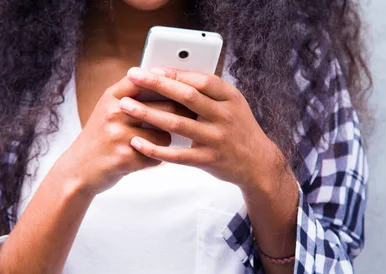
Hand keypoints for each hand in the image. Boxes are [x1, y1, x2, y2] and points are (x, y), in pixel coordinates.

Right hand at [53, 76, 192, 194]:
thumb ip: (135, 94)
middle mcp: (115, 112)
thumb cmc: (102, 136)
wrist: (79, 168)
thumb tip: (172, 82)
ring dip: (166, 142)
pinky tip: (143, 158)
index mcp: (114, 96)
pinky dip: (155, 160)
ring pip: (165, 135)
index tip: (188, 90)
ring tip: (154, 144)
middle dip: (183, 116)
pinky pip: (157, 156)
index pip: (150, 81)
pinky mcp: (124, 158)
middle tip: (189, 120)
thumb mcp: (111, 108)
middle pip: (167, 107)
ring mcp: (119, 135)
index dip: (172, 85)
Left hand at [120, 67, 286, 190]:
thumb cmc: (239, 129)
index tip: (152, 68)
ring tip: (125, 105)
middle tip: (133, 76)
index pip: (201, 80)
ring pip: (177, 124)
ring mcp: (216, 139)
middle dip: (157, 85)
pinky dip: (155, 148)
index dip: (175, 73)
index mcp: (230, 98)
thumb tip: (174, 76)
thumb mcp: (232, 105)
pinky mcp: (208, 160)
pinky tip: (137, 141)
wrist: (258, 163)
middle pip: (186, 97)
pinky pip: (176, 154)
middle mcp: (224, 116)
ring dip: (148, 113)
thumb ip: (209, 92)